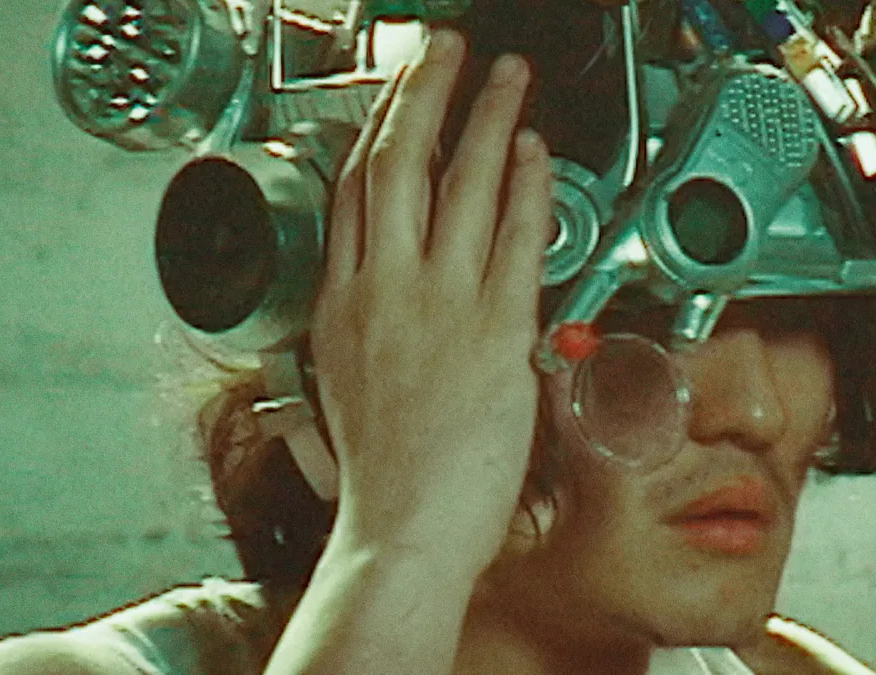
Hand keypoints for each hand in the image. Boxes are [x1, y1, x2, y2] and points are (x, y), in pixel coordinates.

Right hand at [308, 29, 551, 573]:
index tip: (396, 101)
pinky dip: (527, 187)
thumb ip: (364, 326)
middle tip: (443, 51)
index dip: (376, 131)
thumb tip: (382, 293)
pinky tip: (535, 152)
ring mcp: (439, 305)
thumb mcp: (344, 386)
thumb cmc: (380, 476)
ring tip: (505, 76)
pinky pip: (515, 238)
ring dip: (485, 117)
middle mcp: (384, 291)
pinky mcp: (496, 330)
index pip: (352, 193)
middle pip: (396, 163)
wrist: (401, 531)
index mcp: (341, 305)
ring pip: (459, 183)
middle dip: (422, 93)